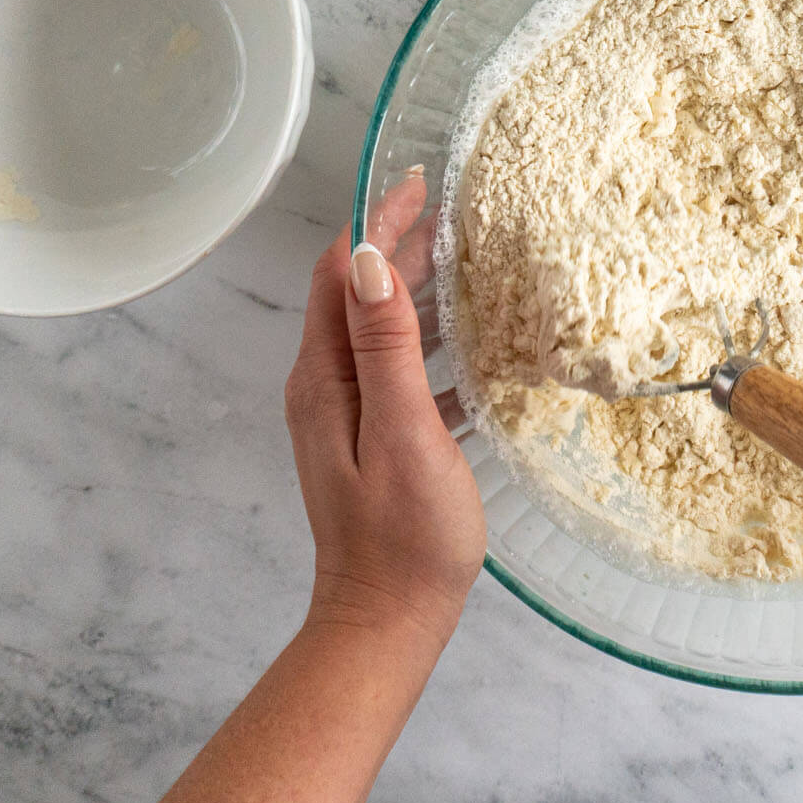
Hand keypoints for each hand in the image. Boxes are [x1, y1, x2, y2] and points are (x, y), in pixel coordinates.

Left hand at [285, 171, 485, 653]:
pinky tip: (477, 346)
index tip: (420, 181)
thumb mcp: (405, 432)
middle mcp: (327, 386)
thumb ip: (387, 346)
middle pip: (359, 293)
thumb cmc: (405, 536)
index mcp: (325, 377)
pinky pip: (402, 369)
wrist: (389, 621)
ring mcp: (349, 414)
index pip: (344, 271)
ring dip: (420, 288)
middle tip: (458, 209)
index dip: (378, 220)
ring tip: (472, 259)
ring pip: (382, 328)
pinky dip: (434, 341)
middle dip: (402, 244)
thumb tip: (373, 259)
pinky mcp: (376, 440)